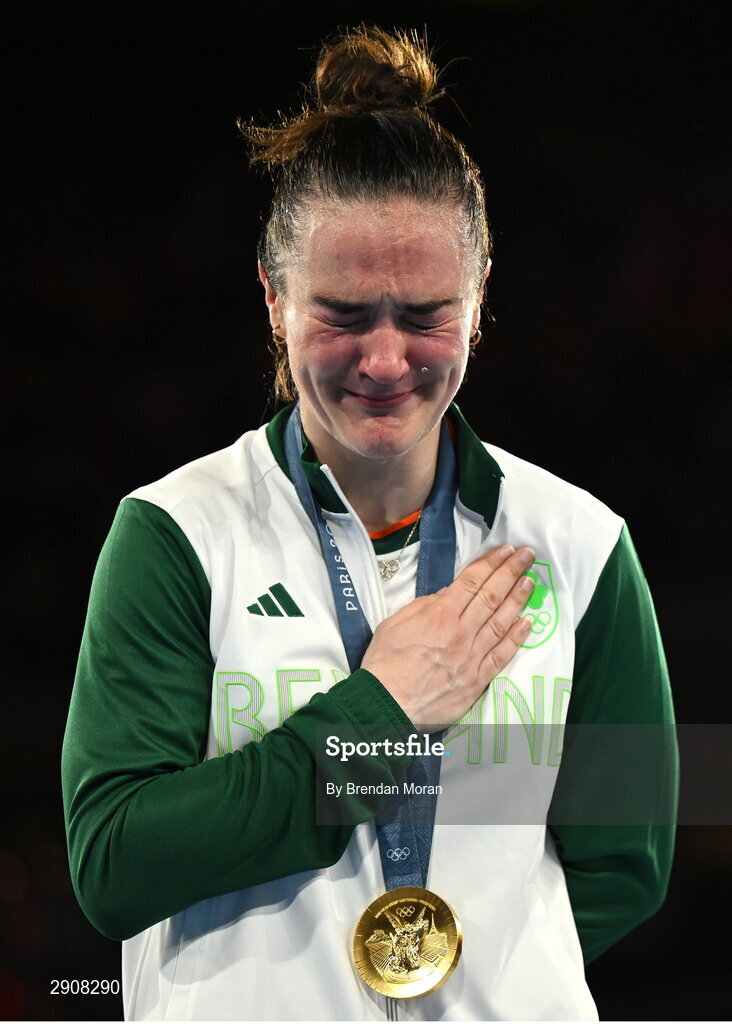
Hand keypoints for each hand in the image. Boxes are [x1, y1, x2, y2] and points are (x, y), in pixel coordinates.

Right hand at [361, 545, 534, 730]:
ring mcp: (471, 658)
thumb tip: (446, 595)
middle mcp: (460, 633)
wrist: (385, 705)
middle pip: (491, 596)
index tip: (505, 550)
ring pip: (501, 622)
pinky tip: (527, 623)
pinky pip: (501, 656)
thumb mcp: (394, 624)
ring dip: (518, 599)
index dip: (491, 563)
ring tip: (530, 582)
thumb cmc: (384, 664)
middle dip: (511, 572)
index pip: (472, 582)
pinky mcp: (476, 681)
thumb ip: (422, 606)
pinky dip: (516, 638)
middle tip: (527, 556)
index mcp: (439, 616)